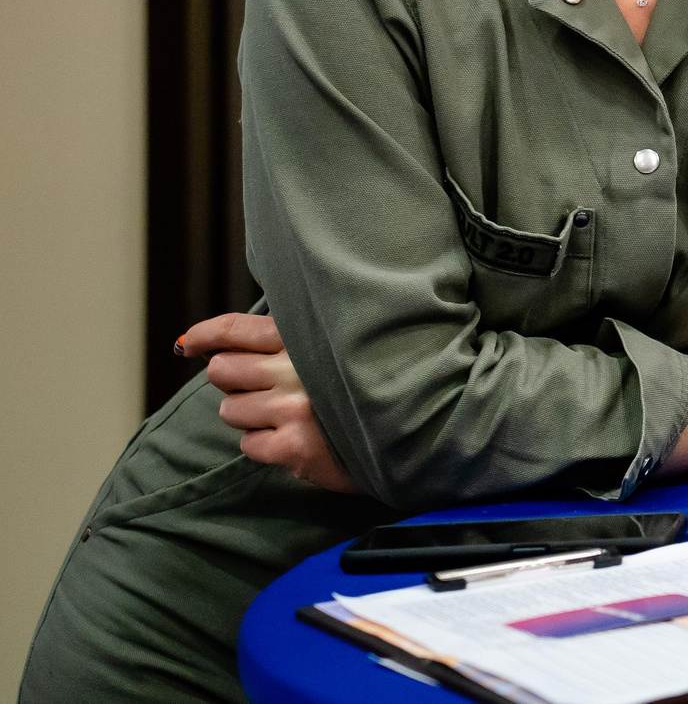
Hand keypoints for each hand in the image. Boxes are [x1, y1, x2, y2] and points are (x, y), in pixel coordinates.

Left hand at [179, 313, 355, 493]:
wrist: (408, 434)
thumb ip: (280, 341)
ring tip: (287, 416)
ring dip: (250, 416)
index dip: (203, 335)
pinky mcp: (293, 447)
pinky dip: (265, 445)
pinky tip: (295, 438)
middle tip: (262, 388)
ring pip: (230, 410)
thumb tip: (196, 342)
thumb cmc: (358, 386)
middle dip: (233, 381)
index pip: (234, 329)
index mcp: (304, 339)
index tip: (188, 343)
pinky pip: (247, 445)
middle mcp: (296, 369)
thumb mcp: (328, 349)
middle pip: (221, 370)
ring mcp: (293, 409)